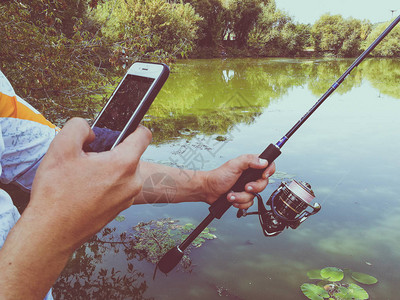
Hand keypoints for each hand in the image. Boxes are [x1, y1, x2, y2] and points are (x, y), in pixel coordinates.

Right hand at [0, 118, 151, 298]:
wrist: (51, 232)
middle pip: (129, 154)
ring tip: (83, 177)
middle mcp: (132, 182)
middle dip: (110, 152)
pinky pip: (118, 187)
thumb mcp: (61, 147)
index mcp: (124, 164)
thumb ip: (79, 127)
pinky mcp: (120, 209)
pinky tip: (85, 190)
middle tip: (87, 159)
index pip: (143, 135)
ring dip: (107, 169)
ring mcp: (128, 198)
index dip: (134, 126)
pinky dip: (105, 184)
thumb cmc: (57, 193)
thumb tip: (92, 132)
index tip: (122, 128)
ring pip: (122, 172)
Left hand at [204, 154, 274, 208]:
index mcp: (250, 165)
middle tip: (245, 187)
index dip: (269, 170)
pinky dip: (240, 203)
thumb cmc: (218, 176)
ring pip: (254, 196)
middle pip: (263, 183)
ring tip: (232, 194)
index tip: (263, 175)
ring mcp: (247, 187)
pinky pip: (249, 203)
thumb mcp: (234, 165)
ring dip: (242, 197)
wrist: (208, 190)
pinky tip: (232, 198)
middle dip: (253, 188)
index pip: (268, 165)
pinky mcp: (243, 197)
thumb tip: (263, 161)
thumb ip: (249, 160)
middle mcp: (250, 176)